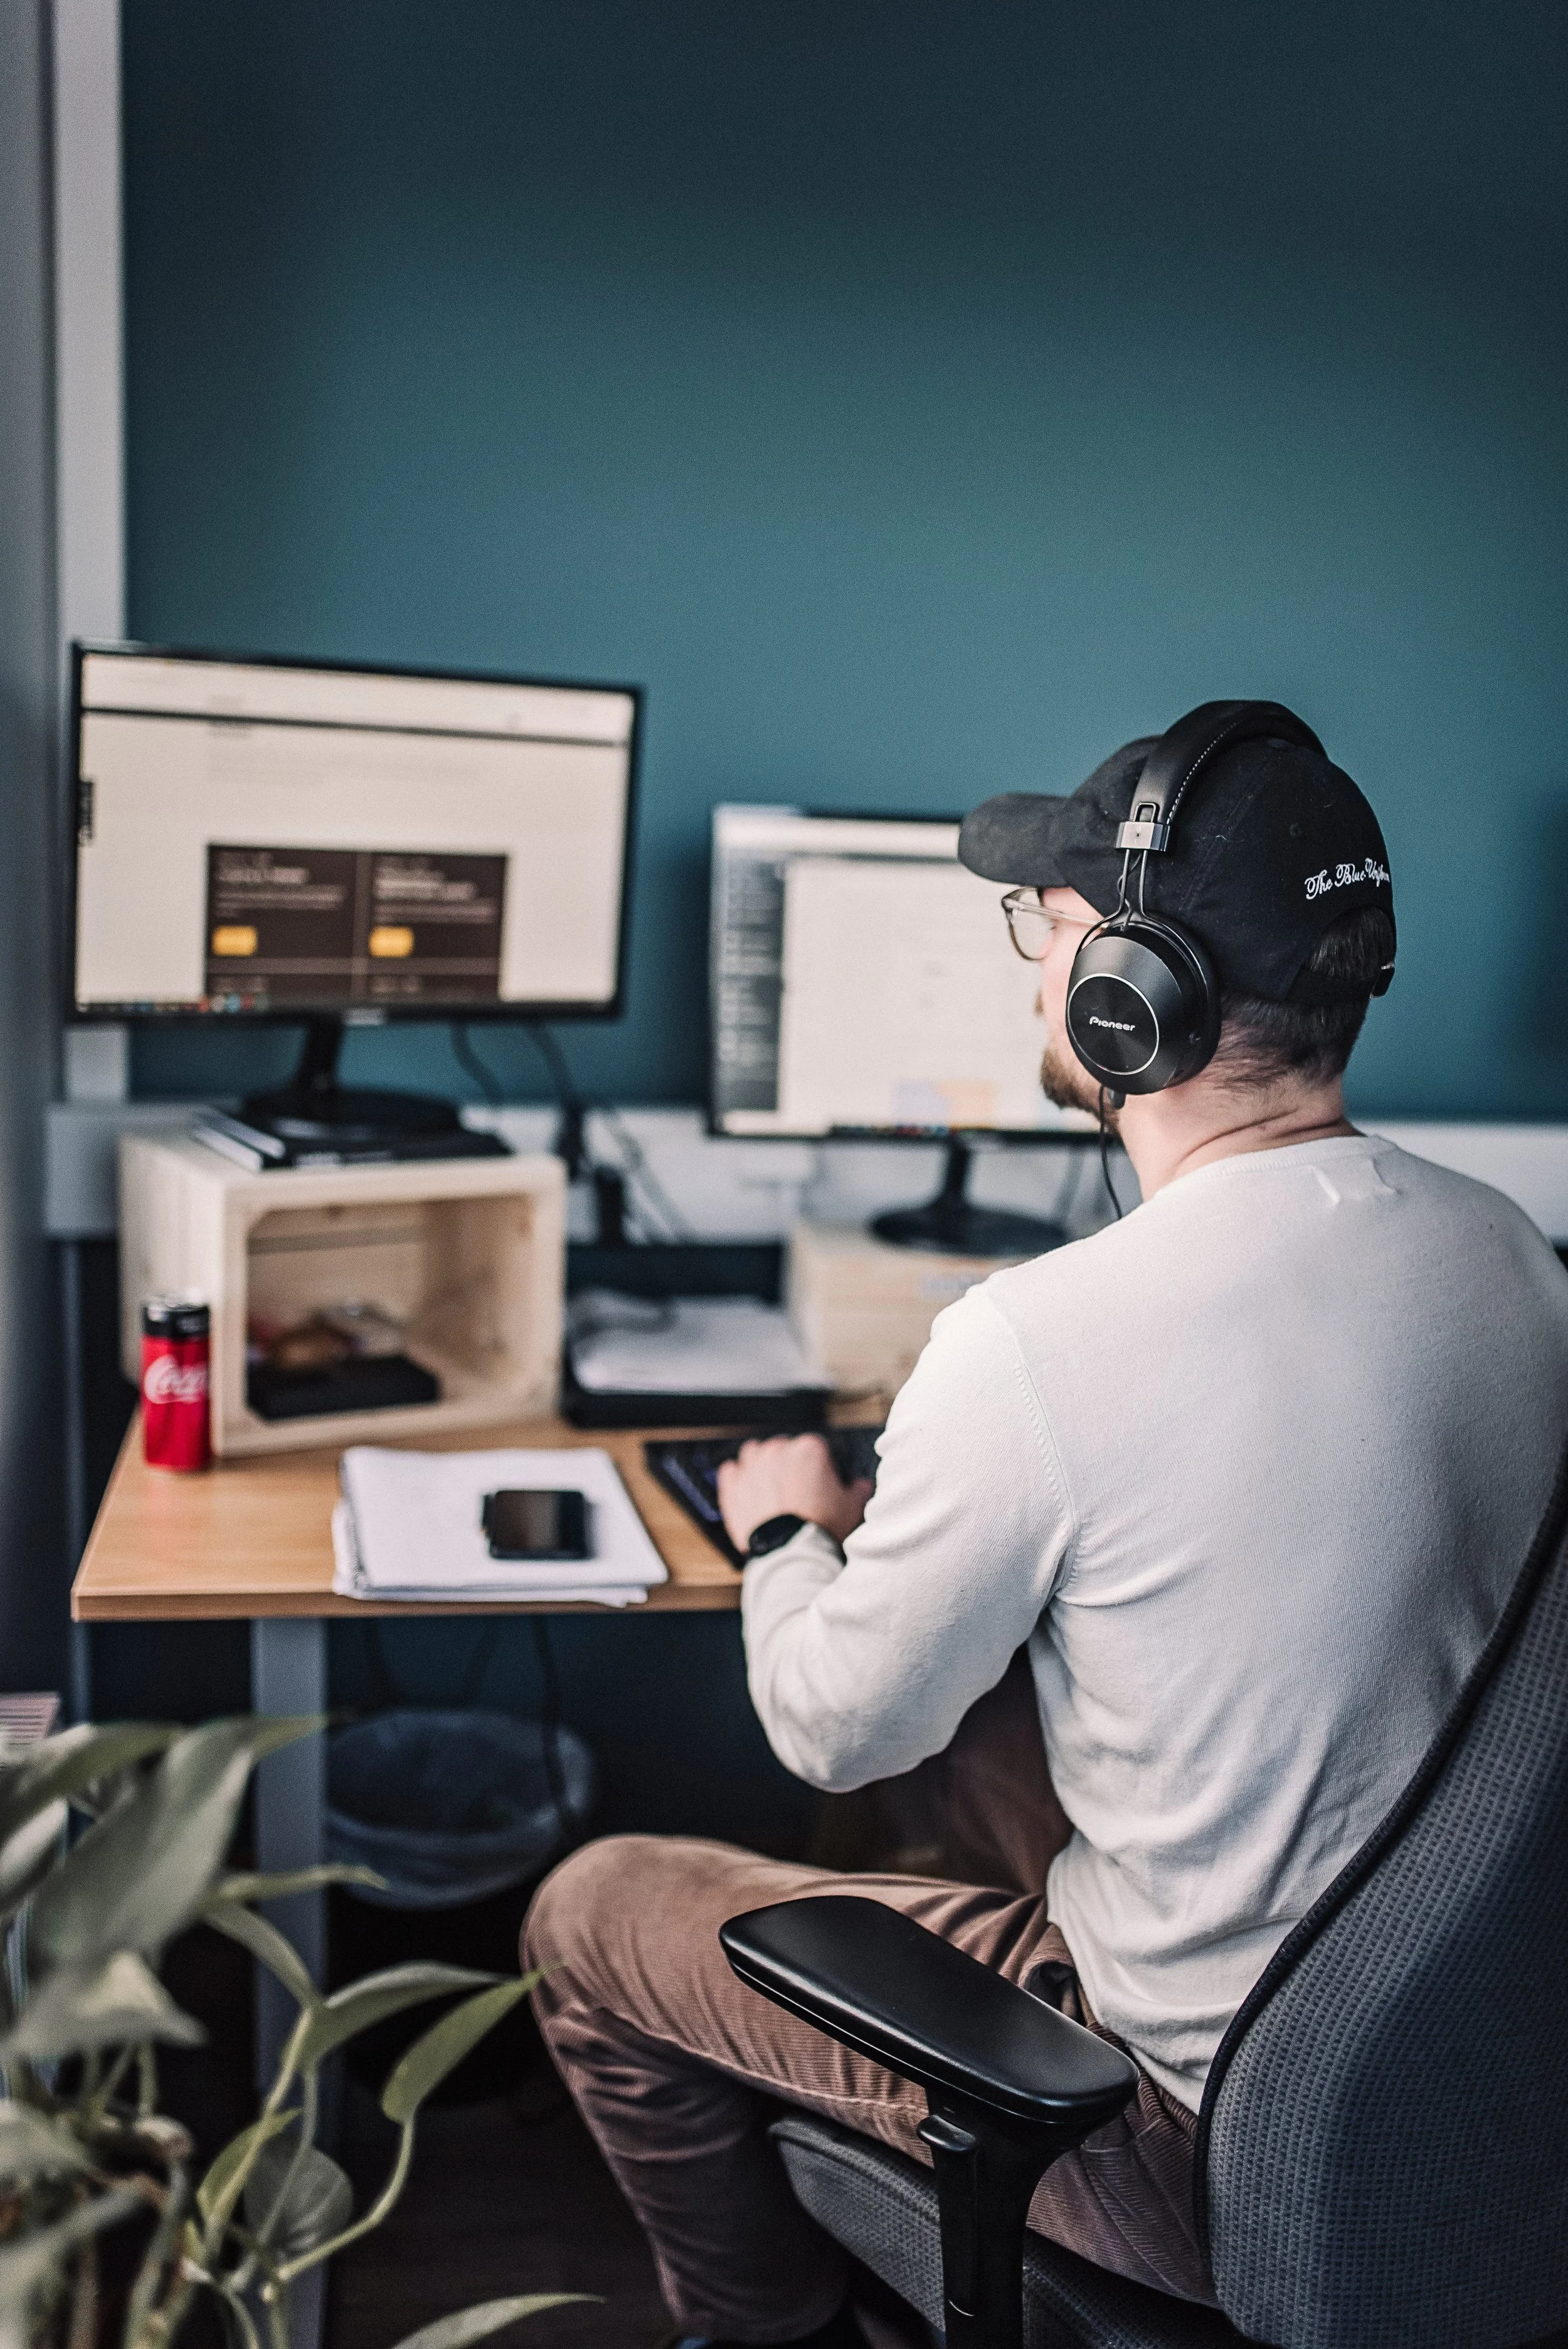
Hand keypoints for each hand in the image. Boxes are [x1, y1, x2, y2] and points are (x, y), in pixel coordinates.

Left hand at [716, 1433, 873, 1553]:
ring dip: (761, 1465)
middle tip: (797, 1490)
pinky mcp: (733, 1486)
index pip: (816, 1448)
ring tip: (770, 1486)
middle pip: (783, 1448)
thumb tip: (860, 1485)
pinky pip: (731, 1471)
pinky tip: (747, 1489)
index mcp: (809, 1449)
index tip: (820, 1483)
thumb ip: (858, 1489)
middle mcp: (778, 1451)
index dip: (820, 1467)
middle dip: (789, 1465)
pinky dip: (738, 1478)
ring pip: (754, 1453)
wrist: (790, 1553)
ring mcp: (752, 1467)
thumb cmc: (819, 1529)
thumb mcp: (852, 1508)